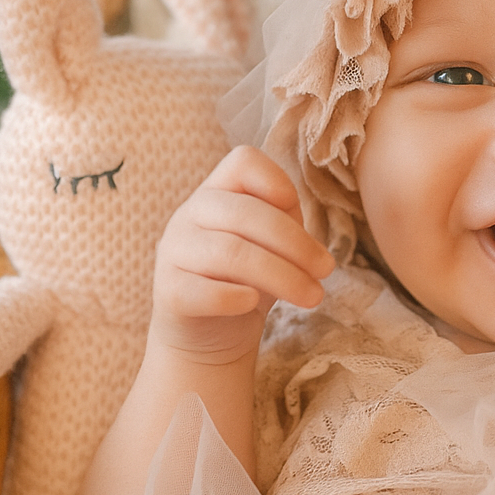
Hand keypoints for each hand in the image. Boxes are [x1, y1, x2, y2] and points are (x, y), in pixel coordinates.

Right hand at [148, 146, 335, 367]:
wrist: (209, 332)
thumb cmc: (249, 278)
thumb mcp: (272, 243)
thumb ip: (286, 222)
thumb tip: (306, 242)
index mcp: (218, 192)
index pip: (243, 163)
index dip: (274, 179)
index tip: (295, 208)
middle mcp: (189, 214)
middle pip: (246, 214)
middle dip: (296, 245)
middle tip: (326, 271)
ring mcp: (173, 251)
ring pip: (231, 254)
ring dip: (283, 276)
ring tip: (313, 296)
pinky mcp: (168, 292)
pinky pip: (202, 290)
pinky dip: (233, 297)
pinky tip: (253, 303)